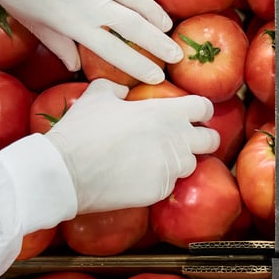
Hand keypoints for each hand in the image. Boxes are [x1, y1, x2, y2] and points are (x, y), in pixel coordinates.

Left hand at [0, 0, 180, 82]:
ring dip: (156, 14)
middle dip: (160, 43)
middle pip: (137, 26)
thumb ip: (58, 44)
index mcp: (74, 23)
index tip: (156, 76)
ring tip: (166, 26)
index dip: (139, 66)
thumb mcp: (31, 22)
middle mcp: (93, 2)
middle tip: (176, 54)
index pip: (116, 52)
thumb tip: (74, 66)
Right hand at [44, 79, 219, 213]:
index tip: (193, 115)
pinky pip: (170, 184)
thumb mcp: (97, 96)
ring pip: (191, 164)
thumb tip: (122, 91)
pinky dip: (159, 179)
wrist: (66, 170)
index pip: (204, 107)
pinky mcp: (159, 190)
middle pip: (211, 140)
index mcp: (166, 112)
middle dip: (202, 138)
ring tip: (156, 158)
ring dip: (179, 161)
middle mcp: (176, 140)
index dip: (201, 110)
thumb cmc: (82, 129)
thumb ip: (116, 88)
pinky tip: (139, 176)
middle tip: (184, 139)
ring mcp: (170, 168)